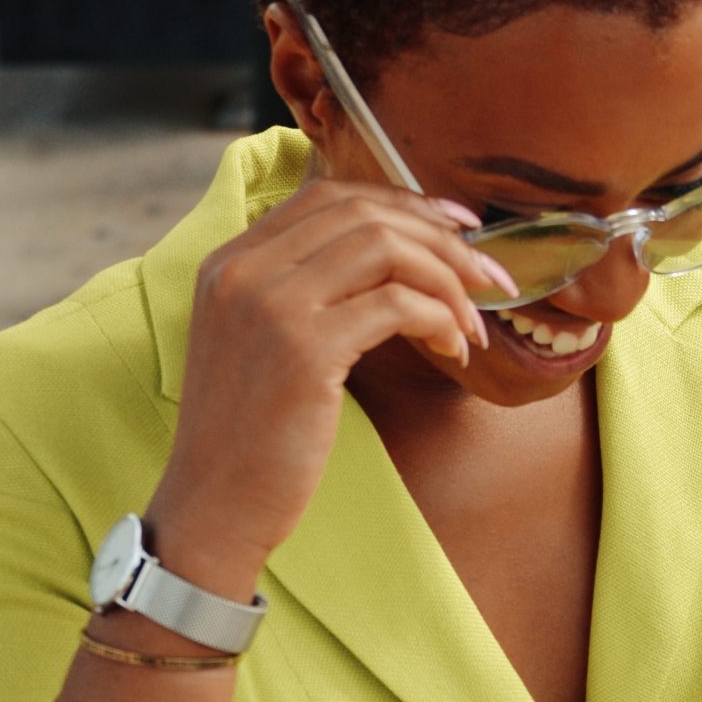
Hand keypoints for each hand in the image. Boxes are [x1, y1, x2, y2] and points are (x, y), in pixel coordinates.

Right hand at [146, 177, 516, 571]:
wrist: (213, 507)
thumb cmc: (251, 438)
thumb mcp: (260, 345)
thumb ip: (301, 295)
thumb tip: (392, 263)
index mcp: (230, 261)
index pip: (328, 195)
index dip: (402, 201)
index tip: (456, 225)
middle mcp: (244, 271)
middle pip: (364, 213)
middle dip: (441, 238)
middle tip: (487, 276)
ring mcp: (270, 305)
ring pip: (385, 248)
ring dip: (447, 279)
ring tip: (472, 323)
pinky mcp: (304, 350)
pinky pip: (396, 304)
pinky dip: (439, 319)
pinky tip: (453, 349)